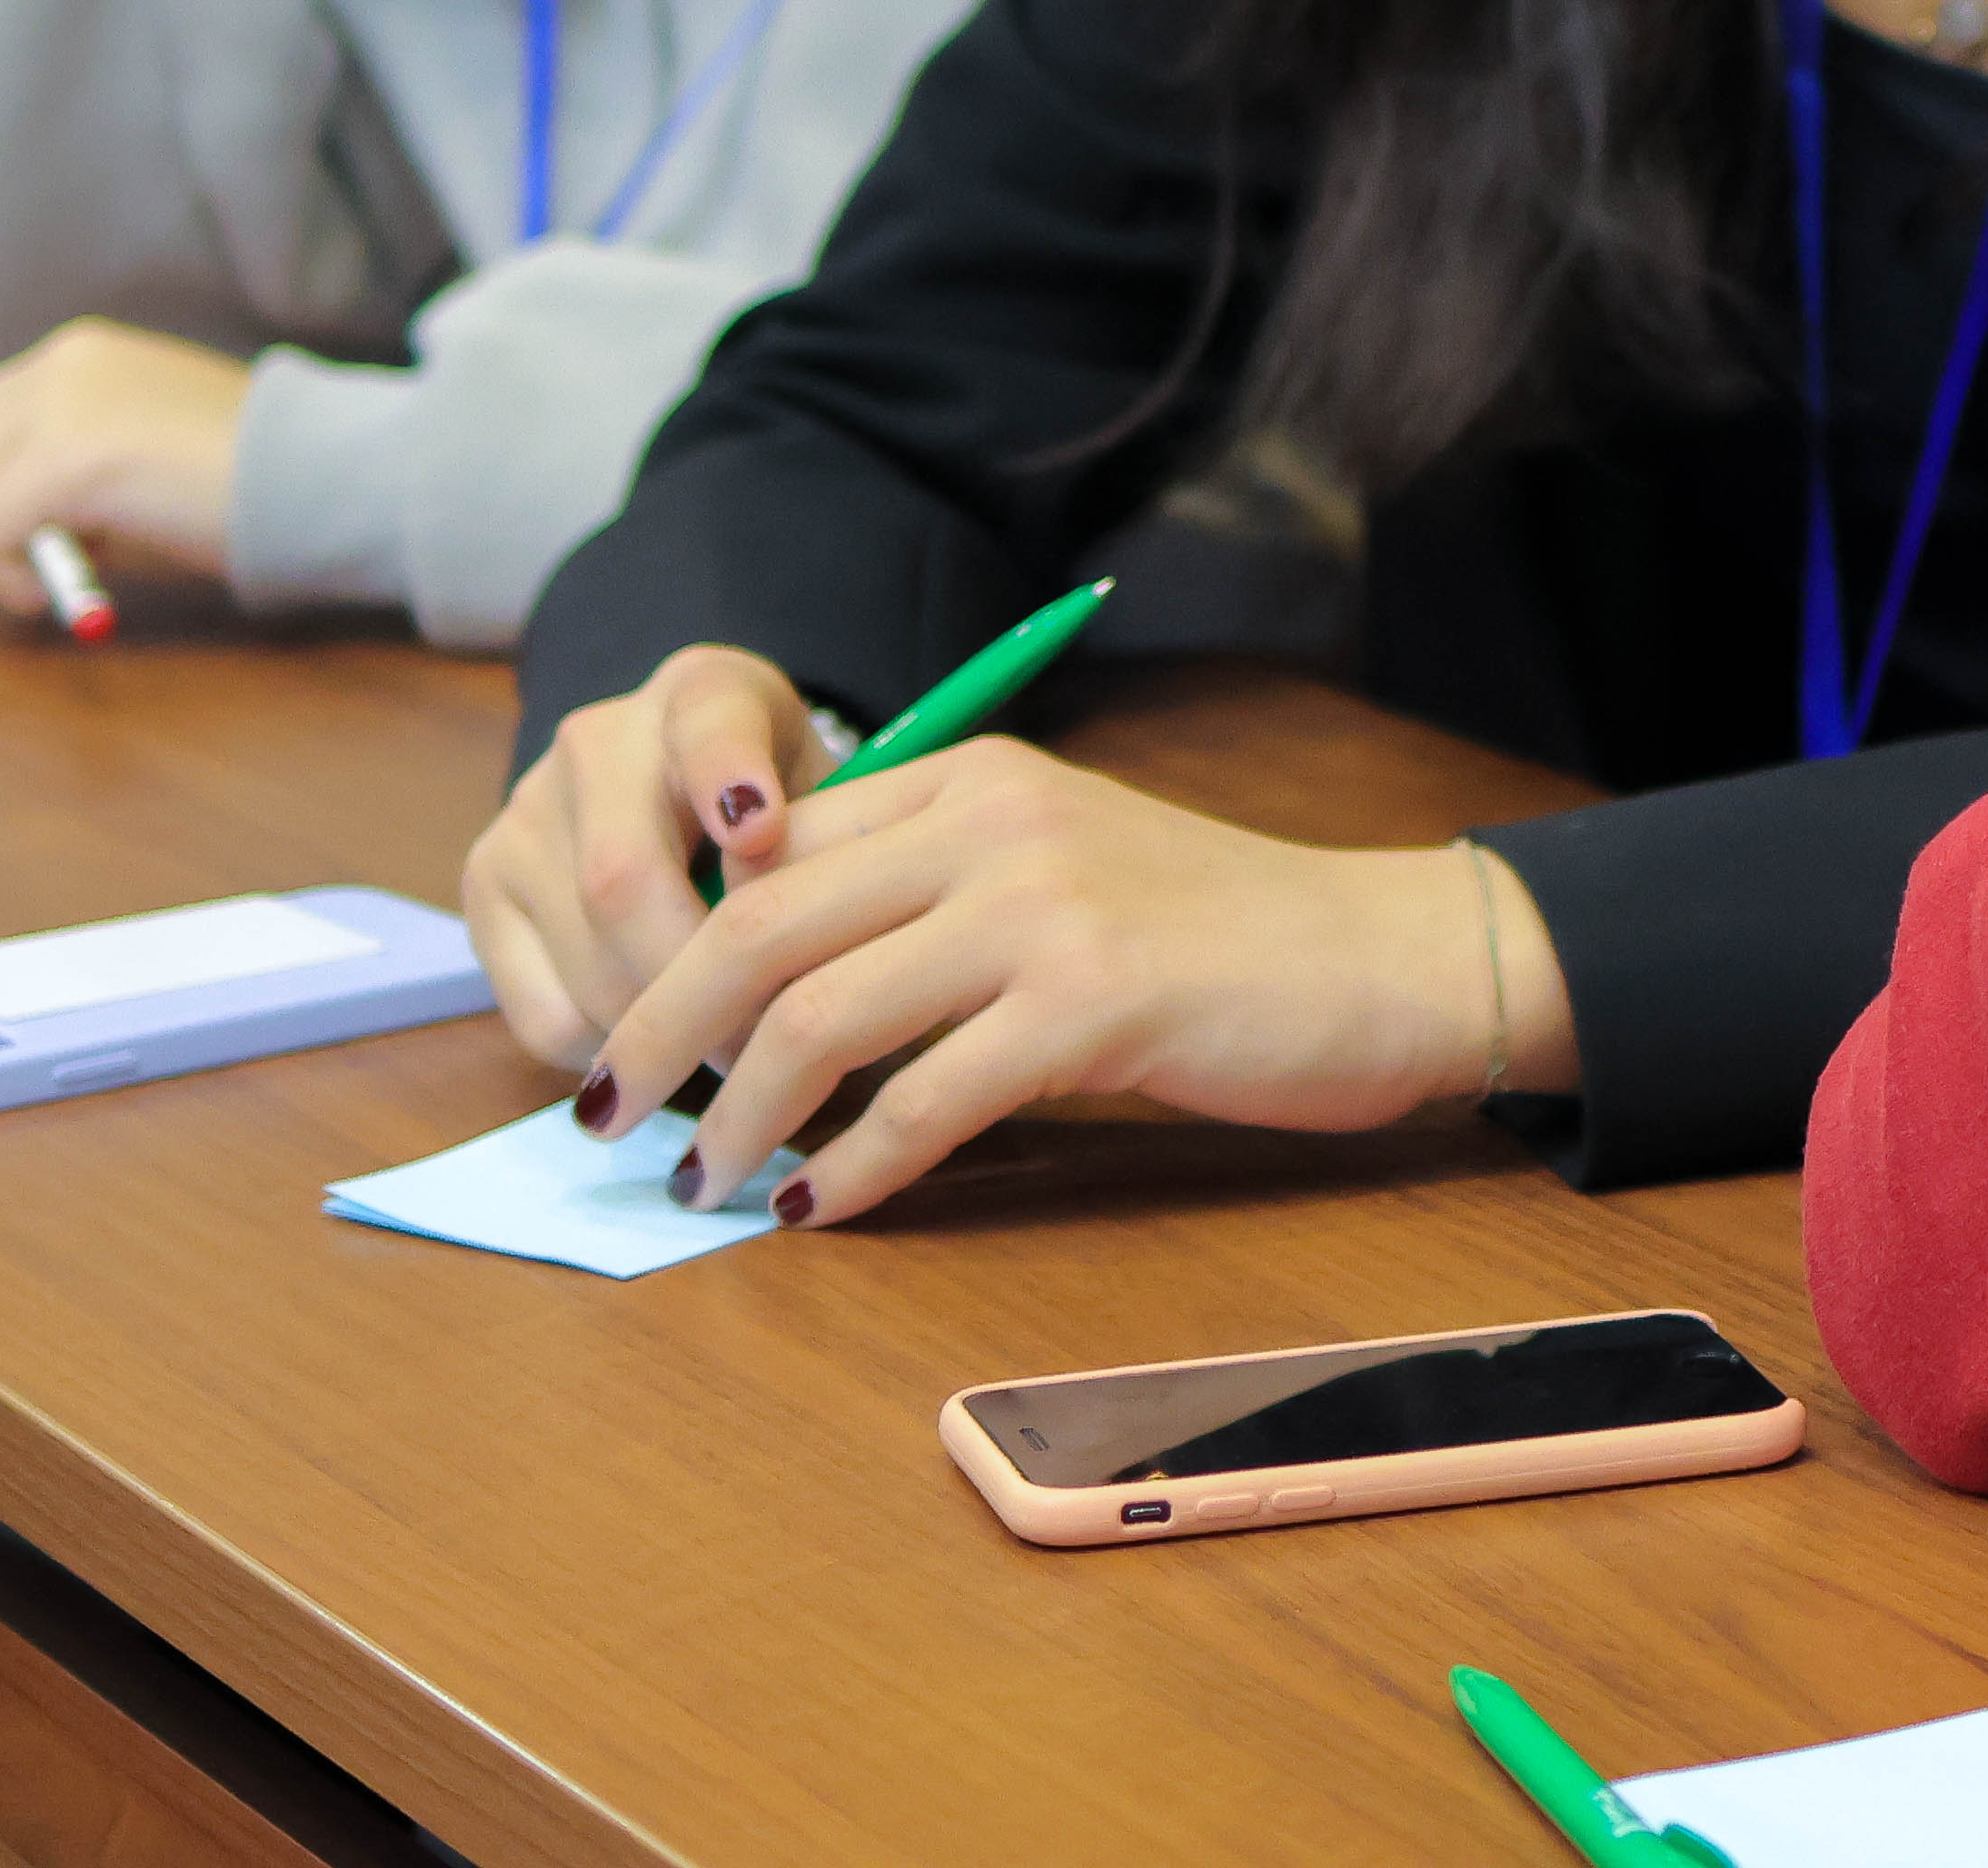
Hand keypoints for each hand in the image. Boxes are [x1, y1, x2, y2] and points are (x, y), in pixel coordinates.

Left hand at [0, 319, 249, 607]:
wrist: (320, 472)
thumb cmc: (251, 473)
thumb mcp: (143, 441)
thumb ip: (71, 456)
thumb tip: (3, 520)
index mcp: (77, 356)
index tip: (27, 539)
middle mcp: (56, 368)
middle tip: (23, 565)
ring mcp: (59, 411)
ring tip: (46, 577)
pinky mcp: (67, 463)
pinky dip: (2, 577)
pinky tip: (56, 590)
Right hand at [466, 642, 827, 1073]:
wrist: (679, 792)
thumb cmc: (783, 806)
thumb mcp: (830, 798)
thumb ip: (833, 849)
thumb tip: (828, 950)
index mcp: (704, 693)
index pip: (709, 719)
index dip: (728, 771)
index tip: (758, 827)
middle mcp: (596, 741)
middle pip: (624, 879)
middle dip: (698, 984)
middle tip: (765, 1048)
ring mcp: (524, 815)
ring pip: (584, 961)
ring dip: (662, 1035)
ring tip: (729, 1060)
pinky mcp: (483, 890)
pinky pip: (543, 1013)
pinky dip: (608, 1050)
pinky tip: (657, 1040)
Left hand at [582, 744, 1548, 1228]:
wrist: (1378, 956)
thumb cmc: (1215, 937)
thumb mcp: (1055, 870)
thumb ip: (928, 898)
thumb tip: (770, 995)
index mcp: (967, 777)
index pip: (768, 853)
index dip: (672, 950)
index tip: (633, 1035)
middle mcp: (991, 822)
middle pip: (758, 929)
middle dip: (659, 1034)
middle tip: (609, 1118)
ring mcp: (1043, 909)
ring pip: (820, 1017)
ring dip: (738, 1118)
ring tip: (706, 1183)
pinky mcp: (1094, 1003)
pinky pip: (926, 1101)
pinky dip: (853, 1168)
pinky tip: (822, 1209)